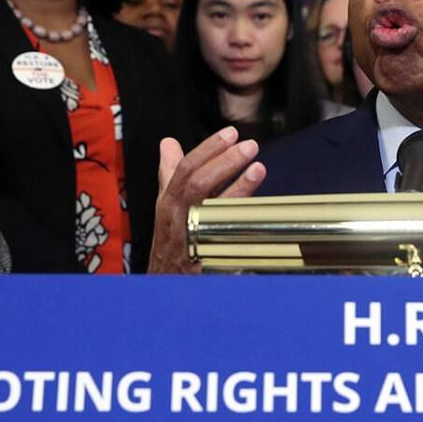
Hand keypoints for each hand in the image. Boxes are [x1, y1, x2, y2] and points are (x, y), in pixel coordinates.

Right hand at [147, 127, 266, 273]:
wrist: (164, 287)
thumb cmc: (170, 242)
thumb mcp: (166, 206)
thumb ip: (170, 174)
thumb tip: (169, 143)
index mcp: (168, 204)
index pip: (185, 170)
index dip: (208, 150)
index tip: (230, 134)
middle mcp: (177, 221)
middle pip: (198, 186)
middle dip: (224, 163)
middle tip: (249, 146)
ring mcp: (190, 241)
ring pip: (212, 212)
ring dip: (238, 189)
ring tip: (258, 169)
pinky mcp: (205, 262)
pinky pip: (224, 242)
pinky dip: (239, 226)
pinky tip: (258, 214)